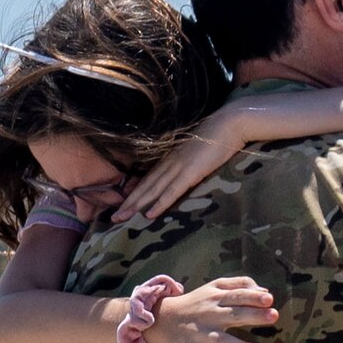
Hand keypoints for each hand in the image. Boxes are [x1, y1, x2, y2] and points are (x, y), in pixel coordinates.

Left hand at [113, 106, 249, 222]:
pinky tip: (149, 215)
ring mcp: (179, 167)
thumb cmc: (217, 138)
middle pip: (144, 186)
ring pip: (152, 190)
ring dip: (135, 205)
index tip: (122, 205)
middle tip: (113, 218)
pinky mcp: (191, 173)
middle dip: (128, 202)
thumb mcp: (198, 152)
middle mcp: (170, 163)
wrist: (229, 124)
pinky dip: (160, 204)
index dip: (133, 193)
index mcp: (171, 158)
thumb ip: (189, 162)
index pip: (148, 179)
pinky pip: (172, 191)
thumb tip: (187, 172)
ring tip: (121, 218)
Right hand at [147, 275, 278, 342]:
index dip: (253, 297)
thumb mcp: (214, 288)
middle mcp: (210, 315)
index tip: (270, 299)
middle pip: (234, 315)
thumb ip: (239, 285)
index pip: (237, 296)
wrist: (161, 319)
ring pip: (222, 341)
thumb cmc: (196, 303)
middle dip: (253, 315)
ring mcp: (200, 334)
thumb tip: (266, 291)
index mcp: (216, 299)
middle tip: (273, 315)